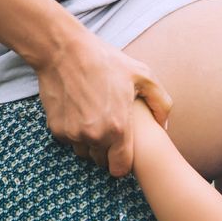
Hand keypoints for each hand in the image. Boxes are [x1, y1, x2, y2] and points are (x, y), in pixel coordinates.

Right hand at [34, 32, 171, 176]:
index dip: (123, 163)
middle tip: (111, 128)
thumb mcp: (143, 75)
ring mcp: (72, 134)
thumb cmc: (106, 61)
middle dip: (107, 151)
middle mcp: (94, 136)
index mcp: (118, 128)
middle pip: (102, 162)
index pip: (120, 169)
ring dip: (90, 143)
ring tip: (96, 118)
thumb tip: (165, 126)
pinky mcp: (56, 129)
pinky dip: (75, 132)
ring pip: (85, 153)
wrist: (64, 51)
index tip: (124, 151)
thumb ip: (161, 103)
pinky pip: (69, 140)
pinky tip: (81, 112)